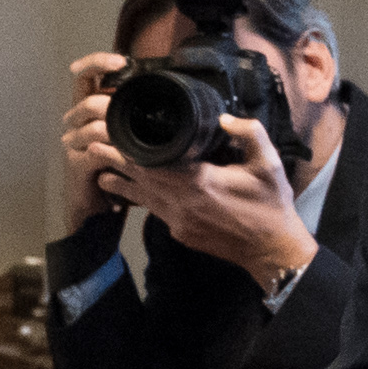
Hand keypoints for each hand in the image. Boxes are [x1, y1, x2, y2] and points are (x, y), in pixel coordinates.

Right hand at [61, 54, 132, 226]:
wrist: (96, 209)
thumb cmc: (115, 171)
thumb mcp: (128, 139)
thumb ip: (137, 119)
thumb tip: (171, 100)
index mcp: (89, 111)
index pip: (86, 76)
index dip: (97, 62)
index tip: (121, 61)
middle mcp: (77, 122)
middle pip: (84, 91)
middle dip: (108, 89)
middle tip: (127, 90)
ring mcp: (75, 142)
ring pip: (93, 121)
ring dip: (117, 124)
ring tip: (133, 131)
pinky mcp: (78, 164)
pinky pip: (97, 150)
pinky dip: (116, 152)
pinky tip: (128, 155)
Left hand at [117, 116, 318, 285]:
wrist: (272, 250)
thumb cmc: (271, 205)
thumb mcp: (269, 164)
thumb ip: (250, 133)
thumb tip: (226, 118)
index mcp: (200, 182)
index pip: (154, 163)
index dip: (130, 150)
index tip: (114, 135)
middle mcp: (182, 204)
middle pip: (139, 179)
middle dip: (116, 163)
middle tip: (95, 146)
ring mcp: (180, 222)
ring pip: (142, 199)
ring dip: (122, 185)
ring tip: (102, 173)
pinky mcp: (182, 233)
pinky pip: (156, 212)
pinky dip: (142, 200)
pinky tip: (133, 192)